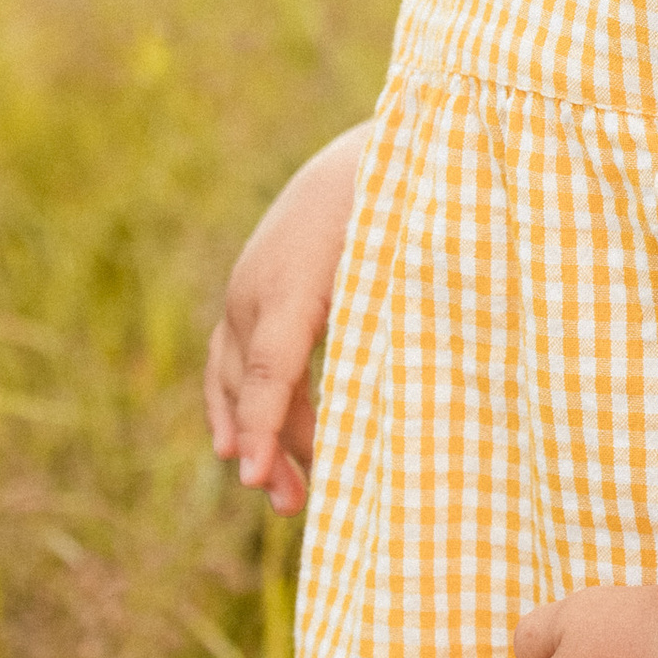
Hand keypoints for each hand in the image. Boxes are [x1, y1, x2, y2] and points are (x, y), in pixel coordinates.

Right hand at [204, 122, 372, 511]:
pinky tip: (254, 446)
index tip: (250, 478)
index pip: (266, 371)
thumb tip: (422, 392)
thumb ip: (398, 324)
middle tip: (292, 506)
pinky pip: (234, 359)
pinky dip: (243, 404)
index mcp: (292, 285)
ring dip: (256, 435)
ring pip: (234, 378)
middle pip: (247, 386)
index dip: (260, 427)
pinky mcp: (253, 291)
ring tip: (284, 495)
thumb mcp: (404, 265)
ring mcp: (247, 288)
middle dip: (265, 449)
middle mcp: (256, 288)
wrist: (365, 151)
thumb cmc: (395, 208)